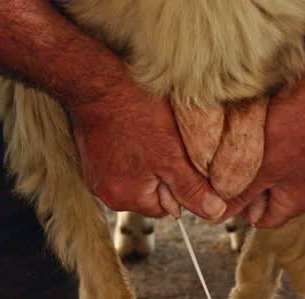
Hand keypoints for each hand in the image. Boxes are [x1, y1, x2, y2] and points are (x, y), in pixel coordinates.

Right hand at [68, 79, 227, 220]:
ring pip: (136, 175)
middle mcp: (104, 192)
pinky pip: (120, 161)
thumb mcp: (172, 155)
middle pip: (149, 192)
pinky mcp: (90, 155)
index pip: (166, 207)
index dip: (179, 183)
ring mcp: (94, 174)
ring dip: (147, 160)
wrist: (98, 80)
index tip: (177, 157)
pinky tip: (134, 130)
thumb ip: (192, 189)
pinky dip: (130, 149)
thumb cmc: (135, 114)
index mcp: (124, 198)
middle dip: (161, 172)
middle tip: (164, 142)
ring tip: (147, 133)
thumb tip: (214, 212)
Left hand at [222, 82, 304, 227]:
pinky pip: (272, 154)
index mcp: (300, 200)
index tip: (222, 190)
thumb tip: (215, 215)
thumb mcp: (260, 169)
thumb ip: (238, 195)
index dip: (239, 208)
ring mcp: (303, 163)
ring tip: (239, 149)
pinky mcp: (299, 142)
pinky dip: (259, 148)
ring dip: (249, 165)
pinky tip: (251, 133)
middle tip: (226, 168)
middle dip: (244, 184)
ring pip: (265, 173)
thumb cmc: (296, 130)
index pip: (262, 219)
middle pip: (263, 197)